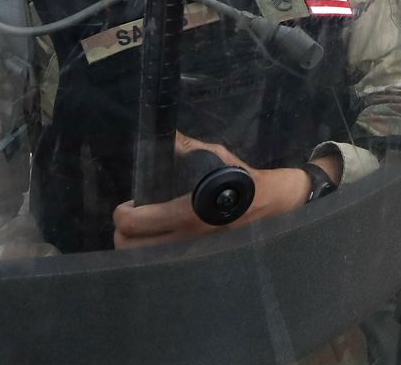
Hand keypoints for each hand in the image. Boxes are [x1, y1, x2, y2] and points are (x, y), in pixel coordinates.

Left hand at [112, 133, 322, 249]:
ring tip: (145, 232)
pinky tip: (162, 242)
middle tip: (132, 219)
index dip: (123, 213)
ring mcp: (193, 255)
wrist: (277, 204)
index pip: (135, 223)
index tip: (128, 205)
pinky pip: (165, 264)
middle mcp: (186, 240)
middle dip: (124, 233)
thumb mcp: (217, 157)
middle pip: (130, 248)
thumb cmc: (246, 180)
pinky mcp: (201, 262)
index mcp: (187, 213)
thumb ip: (187, 149)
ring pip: (144, 261)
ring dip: (137, 247)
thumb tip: (165, 135)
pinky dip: (155, 256)